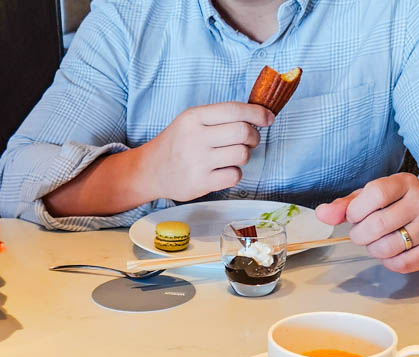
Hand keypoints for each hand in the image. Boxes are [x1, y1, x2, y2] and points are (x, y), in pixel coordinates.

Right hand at [139, 102, 273, 201]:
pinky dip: (235, 173)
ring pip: (242, 154)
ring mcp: (197, 162)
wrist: (149, 170)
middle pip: (243, 132)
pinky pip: (234, 175)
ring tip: (233, 156)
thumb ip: (218, 117)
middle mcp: (195, 138)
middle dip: (253, 136)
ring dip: (244, 155)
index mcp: (193, 118)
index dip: (258, 113)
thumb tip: (258, 115)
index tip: (268, 118)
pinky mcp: (200, 183)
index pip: (235, 110)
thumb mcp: (190, 121)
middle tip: (249, 140)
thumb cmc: (176, 144)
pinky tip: (224, 170)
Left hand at [315, 173, 418, 272]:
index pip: (375, 193)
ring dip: (372, 249)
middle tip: (363, 232)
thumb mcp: (371, 197)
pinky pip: (400, 264)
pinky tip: (392, 251)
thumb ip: (345, 205)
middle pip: (377, 225)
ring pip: (386, 248)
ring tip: (377, 240)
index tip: (354, 215)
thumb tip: (322, 213)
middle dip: (359, 234)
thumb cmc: (396, 205)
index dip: (356, 210)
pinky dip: (388, 262)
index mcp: (405, 183)